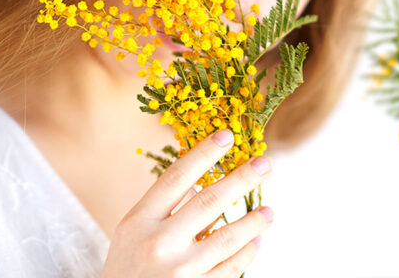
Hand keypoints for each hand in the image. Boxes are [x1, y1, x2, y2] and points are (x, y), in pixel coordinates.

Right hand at [100, 130, 272, 277]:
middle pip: (208, 201)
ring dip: (253, 221)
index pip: (176, 178)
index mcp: (140, 221)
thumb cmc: (128, 267)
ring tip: (269, 211)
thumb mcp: (133, 232)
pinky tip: (256, 242)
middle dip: (241, 178)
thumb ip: (165, 208)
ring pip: (228, 237)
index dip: (203, 154)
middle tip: (265, 163)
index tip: (226, 135)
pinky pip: (231, 268)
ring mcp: (180, 271)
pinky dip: (247, 253)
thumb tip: (205, 178)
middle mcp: (159, 243)